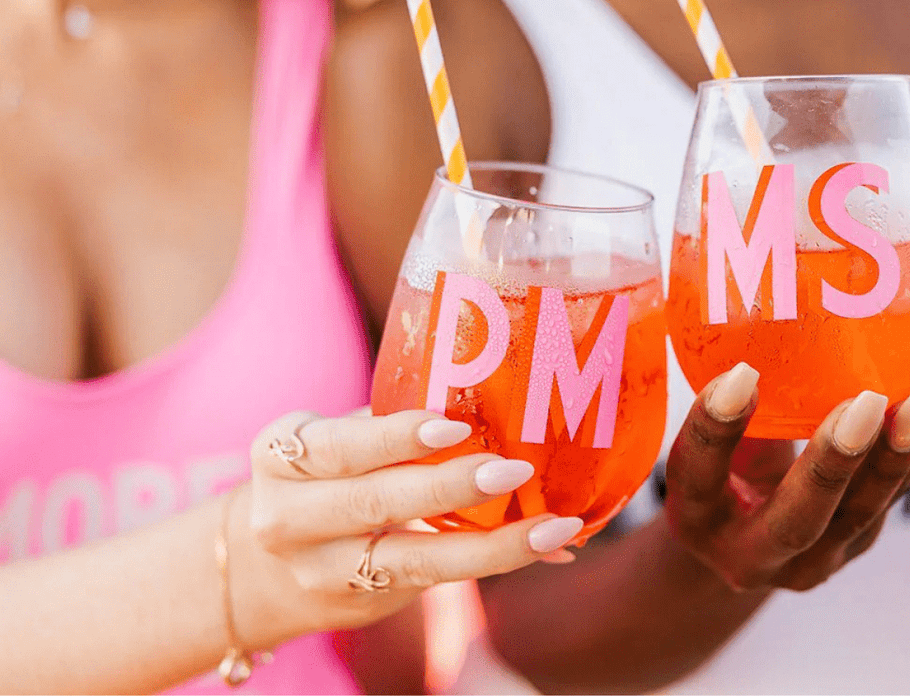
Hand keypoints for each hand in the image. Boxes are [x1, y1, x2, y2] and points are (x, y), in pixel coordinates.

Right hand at [236, 408, 583, 643]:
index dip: (396, 437)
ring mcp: (325, 570)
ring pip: (414, 559)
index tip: (453, 424)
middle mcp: (291, 519)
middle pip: (376, 502)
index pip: (340, 446)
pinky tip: (547, 546)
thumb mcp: (334, 441)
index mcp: (283, 457)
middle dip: (449, 487)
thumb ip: (393, 426)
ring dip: (491, 544)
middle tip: (513, 470)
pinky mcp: (363, 603)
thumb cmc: (326, 475)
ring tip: (551, 526)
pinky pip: (438, 581)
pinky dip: (496, 560)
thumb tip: (503, 403)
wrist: (260, 568)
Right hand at [665, 364, 909, 591]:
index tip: (743, 372)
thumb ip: (732, 406)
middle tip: (863, 405)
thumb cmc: (721, 472)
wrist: (744, 544)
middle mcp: (752, 555)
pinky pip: (893, 493)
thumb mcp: (707, 447)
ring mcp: (813, 559)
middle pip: (796, 518)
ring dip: (895, 455)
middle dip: (833, 463)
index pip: (699, 476)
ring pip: (861, 510)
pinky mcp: (857, 543)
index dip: (716, 428)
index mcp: (695, 521)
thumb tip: (762, 311)